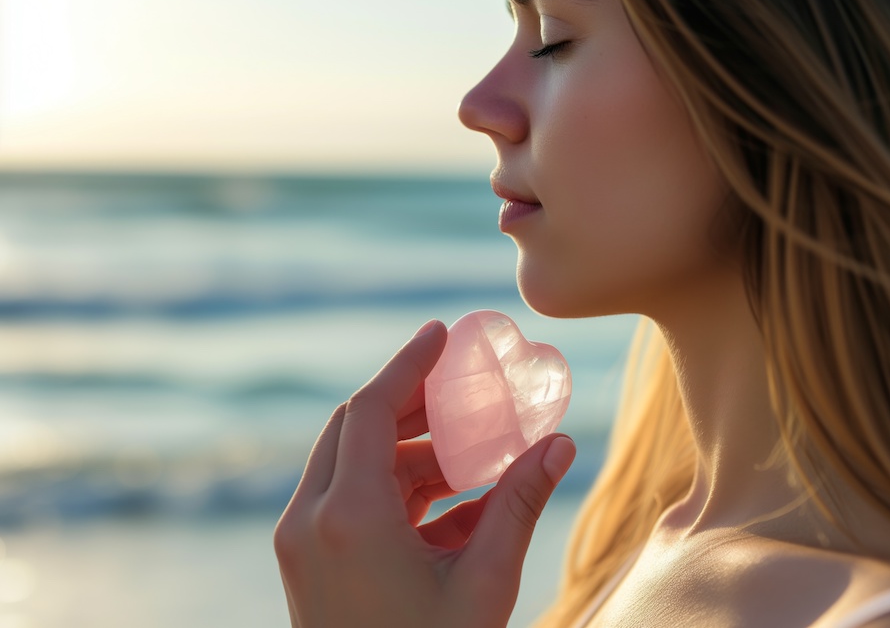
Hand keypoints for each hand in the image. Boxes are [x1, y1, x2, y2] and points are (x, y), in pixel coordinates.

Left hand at [274, 320, 575, 627]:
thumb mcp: (483, 583)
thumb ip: (519, 505)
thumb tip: (560, 445)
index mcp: (347, 517)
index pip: (374, 408)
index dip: (410, 363)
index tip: (442, 333)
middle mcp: (310, 520)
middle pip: (359, 428)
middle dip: (415, 404)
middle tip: (466, 390)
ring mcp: (303, 542)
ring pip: (355, 464)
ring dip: (413, 452)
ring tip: (475, 454)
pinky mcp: (309, 561)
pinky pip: (352, 503)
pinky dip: (400, 492)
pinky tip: (455, 503)